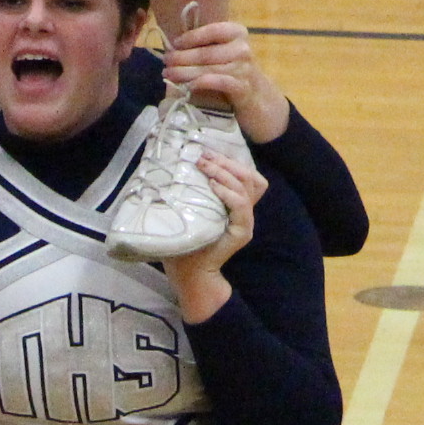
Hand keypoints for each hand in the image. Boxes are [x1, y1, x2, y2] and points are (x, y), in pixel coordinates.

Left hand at [161, 147, 261, 322]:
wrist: (188, 272)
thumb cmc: (184, 241)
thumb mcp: (187, 209)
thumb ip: (191, 190)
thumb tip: (175, 161)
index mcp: (234, 204)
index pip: (244, 174)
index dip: (229, 161)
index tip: (206, 151)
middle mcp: (243, 211)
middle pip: (249, 176)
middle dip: (227, 162)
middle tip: (204, 156)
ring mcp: (245, 222)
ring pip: (247, 187)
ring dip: (225, 173)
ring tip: (205, 167)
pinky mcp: (242, 232)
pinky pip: (241, 206)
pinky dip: (227, 193)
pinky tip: (211, 186)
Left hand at [164, 18, 291, 143]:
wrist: (256, 95)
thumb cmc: (232, 69)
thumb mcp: (223, 52)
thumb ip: (206, 45)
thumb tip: (174, 46)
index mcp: (237, 33)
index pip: (211, 30)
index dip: (191, 37)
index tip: (174, 43)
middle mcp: (242, 48)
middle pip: (205, 52)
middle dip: (181, 57)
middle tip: (165, 60)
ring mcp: (244, 68)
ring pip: (208, 69)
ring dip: (184, 72)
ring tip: (168, 74)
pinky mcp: (242, 87)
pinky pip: (218, 82)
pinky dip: (201, 83)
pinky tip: (188, 86)